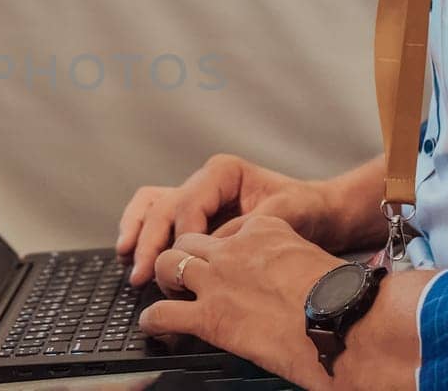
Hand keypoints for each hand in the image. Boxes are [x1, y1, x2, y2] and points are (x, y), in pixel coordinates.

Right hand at [117, 154, 338, 285]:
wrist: (318, 215)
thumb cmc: (305, 209)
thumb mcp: (287, 214)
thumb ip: (250, 226)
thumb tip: (218, 246)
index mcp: (223, 173)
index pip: (189, 202)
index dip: (181, 235)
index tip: (182, 263)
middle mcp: (203, 182)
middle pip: (163, 207)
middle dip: (150, 241)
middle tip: (143, 273)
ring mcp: (195, 198)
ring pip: (151, 208)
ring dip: (137, 234)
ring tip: (129, 263)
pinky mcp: (192, 218)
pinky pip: (156, 219)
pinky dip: (141, 235)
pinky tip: (131, 257)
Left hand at [139, 217, 344, 387]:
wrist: (345, 321)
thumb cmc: (344, 297)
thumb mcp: (316, 261)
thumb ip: (296, 263)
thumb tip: (298, 283)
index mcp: (265, 230)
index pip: (229, 227)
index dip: (222, 246)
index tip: (226, 261)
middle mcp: (235, 249)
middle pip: (190, 240)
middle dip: (184, 255)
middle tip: (185, 275)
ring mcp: (219, 279)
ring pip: (170, 264)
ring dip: (165, 277)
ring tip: (168, 292)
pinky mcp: (211, 315)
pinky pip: (164, 312)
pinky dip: (154, 320)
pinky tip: (155, 326)